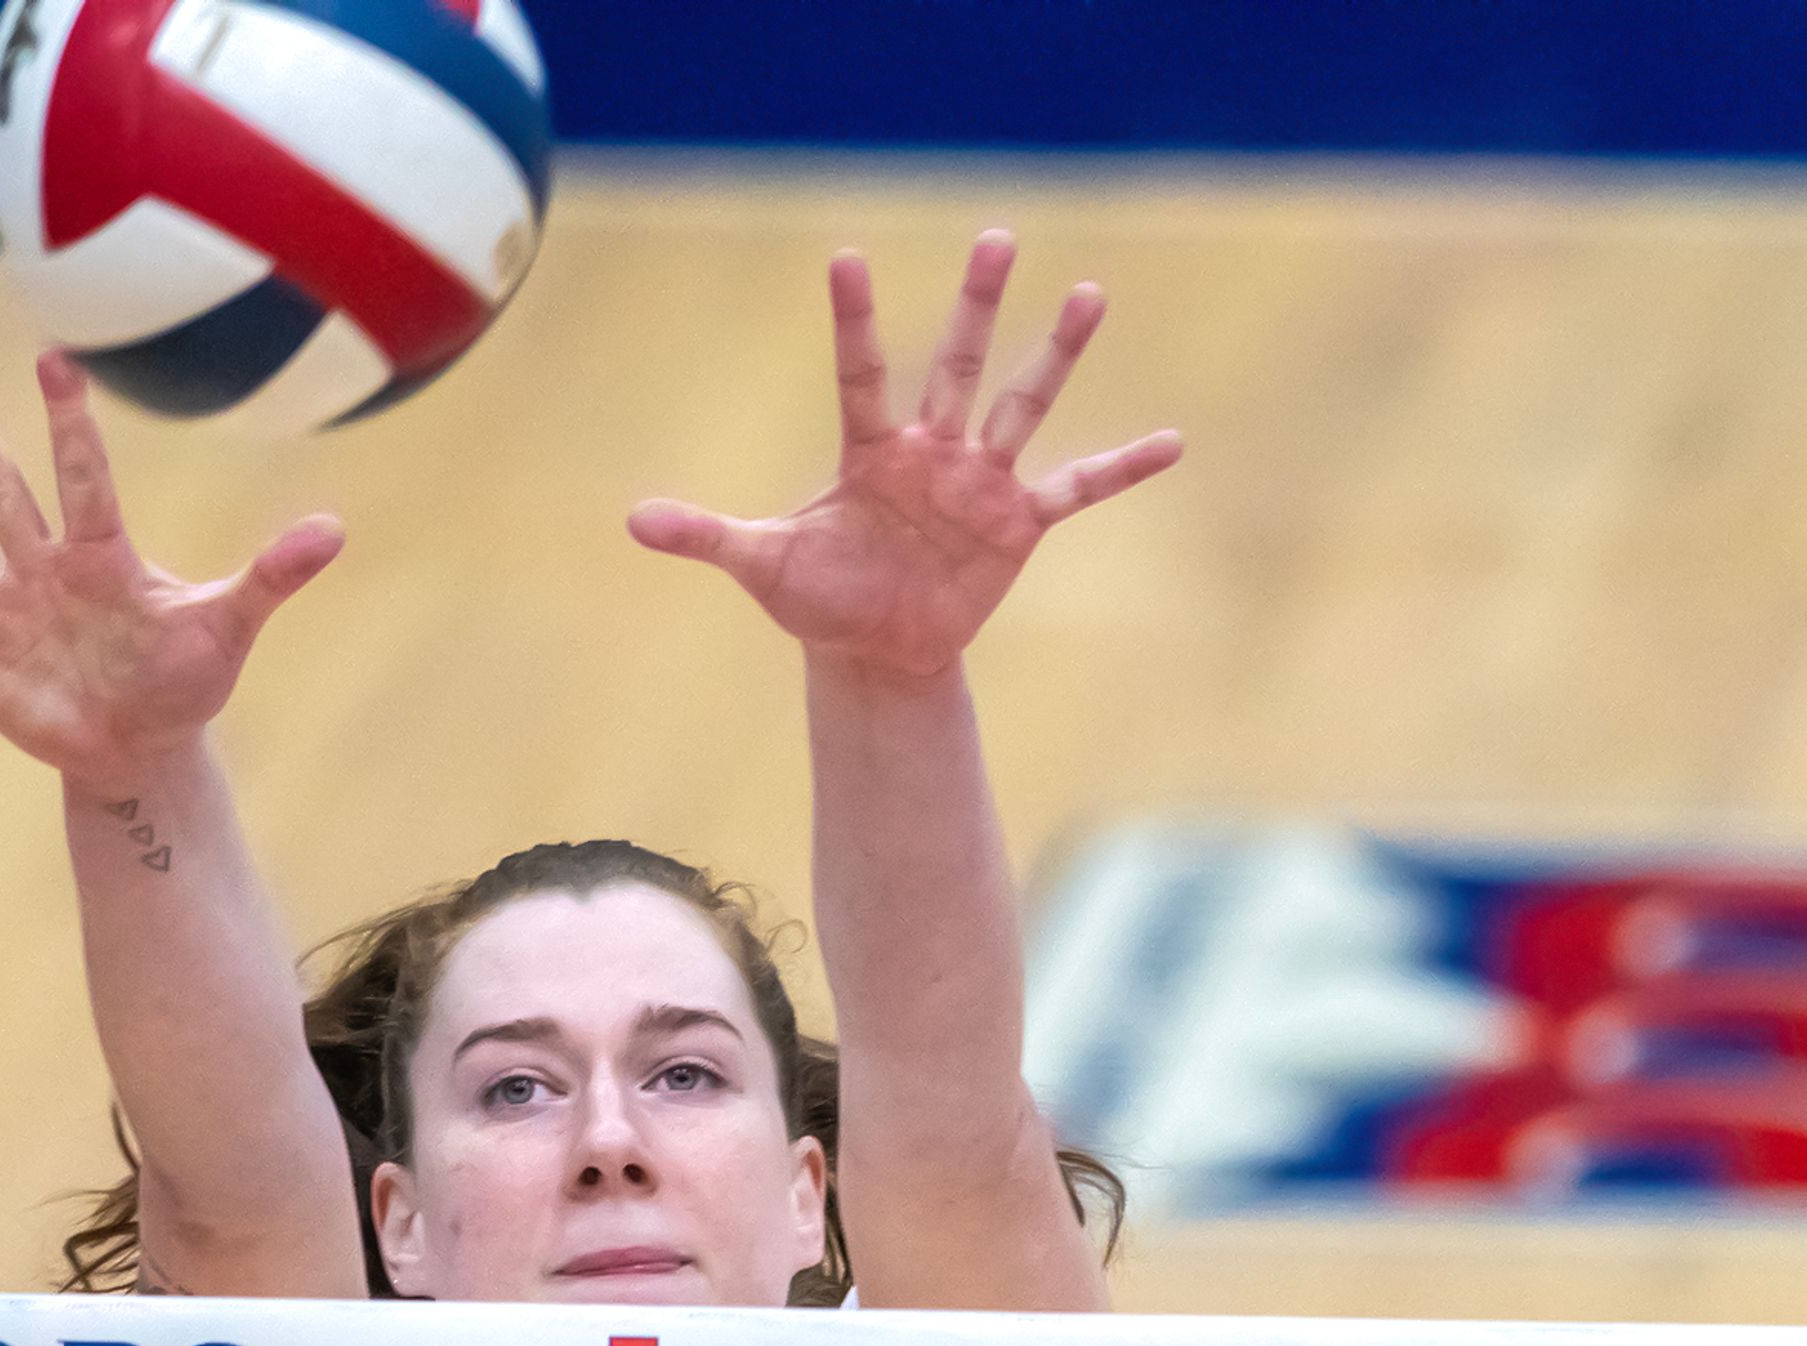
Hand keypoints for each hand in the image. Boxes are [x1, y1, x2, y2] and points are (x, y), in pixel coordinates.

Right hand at [0, 353, 342, 787]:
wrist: (140, 745)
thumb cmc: (185, 681)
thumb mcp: (229, 629)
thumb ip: (272, 578)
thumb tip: (335, 530)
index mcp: (101, 553)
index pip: (84, 476)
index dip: (72, 422)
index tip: (58, 357)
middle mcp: (40, 565)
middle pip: (0, 488)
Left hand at [629, 232, 1182, 678]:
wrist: (876, 648)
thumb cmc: (817, 599)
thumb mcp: (762, 565)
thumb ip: (708, 536)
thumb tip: (634, 522)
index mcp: (870, 451)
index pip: (861, 373)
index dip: (855, 321)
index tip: (845, 260)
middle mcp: (931, 451)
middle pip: (958, 364)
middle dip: (979, 305)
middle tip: (997, 236)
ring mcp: (980, 482)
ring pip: (1024, 404)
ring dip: (1059, 353)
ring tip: (1090, 292)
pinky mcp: (1018, 524)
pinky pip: (1079, 489)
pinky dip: (1123, 467)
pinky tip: (1171, 441)